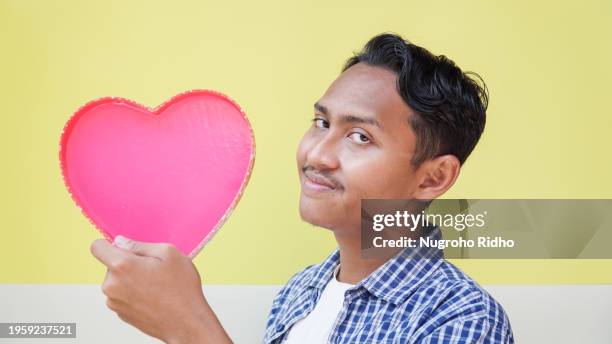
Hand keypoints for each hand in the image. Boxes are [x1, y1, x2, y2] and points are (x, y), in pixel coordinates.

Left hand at [90, 236, 231, 343]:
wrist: (186, 322)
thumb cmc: (181, 288)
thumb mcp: (169, 254)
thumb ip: (140, 245)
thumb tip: (121, 242)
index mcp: (122, 266)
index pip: (97, 247)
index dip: (110, 244)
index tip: (124, 249)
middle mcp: (112, 285)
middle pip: (111, 265)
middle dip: (128, 264)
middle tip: (152, 269)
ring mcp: (114, 302)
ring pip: (117, 282)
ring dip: (131, 280)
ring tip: (155, 286)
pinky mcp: (120, 314)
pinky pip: (122, 296)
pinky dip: (134, 294)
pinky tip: (153, 298)